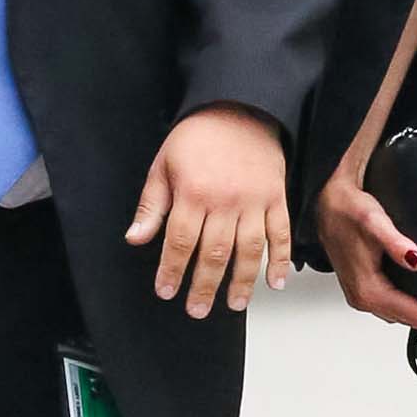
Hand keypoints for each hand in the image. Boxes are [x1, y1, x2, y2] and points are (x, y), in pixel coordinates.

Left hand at [127, 107, 292, 316]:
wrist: (240, 107)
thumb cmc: (199, 135)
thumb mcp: (164, 164)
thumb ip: (152, 204)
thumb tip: (136, 238)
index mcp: (194, 193)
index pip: (180, 242)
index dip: (172, 271)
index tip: (167, 291)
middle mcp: (225, 201)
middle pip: (214, 254)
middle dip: (204, 286)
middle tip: (196, 310)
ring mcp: (255, 201)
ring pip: (249, 251)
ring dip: (242, 282)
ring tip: (234, 305)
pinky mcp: (276, 198)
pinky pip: (280, 234)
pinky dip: (280, 260)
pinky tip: (276, 281)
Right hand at [314, 167, 416, 332]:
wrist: (325, 202)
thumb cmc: (346, 210)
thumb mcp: (374, 221)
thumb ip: (396, 243)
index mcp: (367, 289)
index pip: (414, 314)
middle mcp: (362, 298)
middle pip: (409, 320)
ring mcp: (360, 295)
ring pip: (400, 315)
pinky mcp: (361, 288)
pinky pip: (391, 306)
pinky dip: (411, 303)